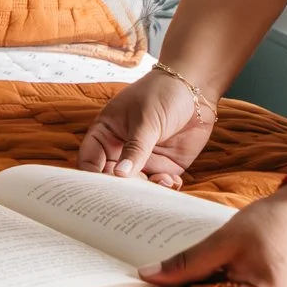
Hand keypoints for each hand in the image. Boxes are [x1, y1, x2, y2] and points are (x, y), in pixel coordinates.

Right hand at [75, 71, 215, 188]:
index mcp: (106, 134)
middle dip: (120, 190)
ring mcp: (143, 159)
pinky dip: (164, 189)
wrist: (195, 88)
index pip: (90, 160)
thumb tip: (120, 175)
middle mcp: (121, 150)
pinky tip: (172, 182)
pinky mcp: (166, 166)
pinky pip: (160, 185)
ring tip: (156, 188)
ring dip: (145, 192)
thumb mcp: (145, 120)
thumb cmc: (161, 94)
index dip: (91, 176)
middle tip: (130, 199)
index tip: (100, 191)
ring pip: (136, 186)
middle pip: (112, 178)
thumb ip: (135, 149)